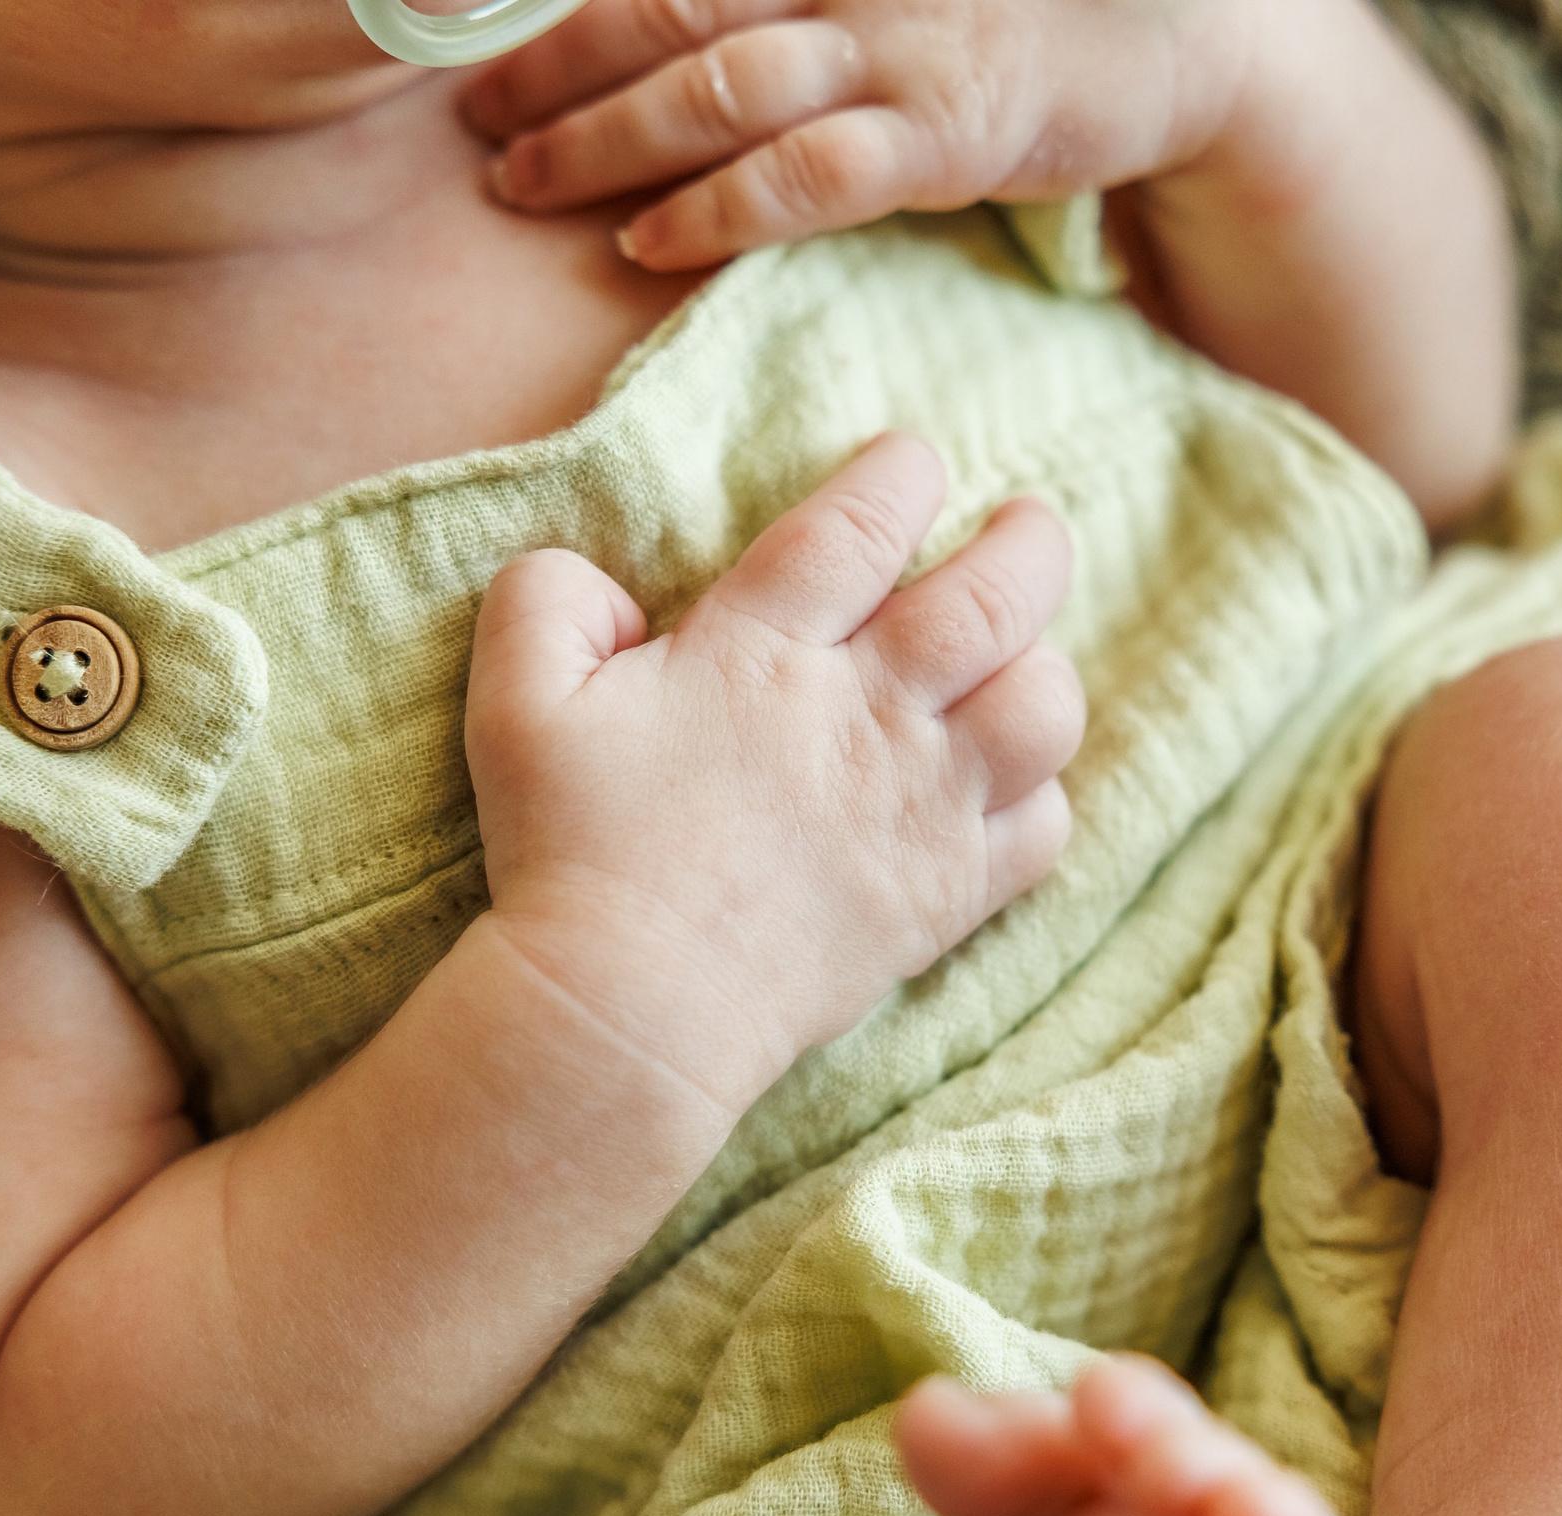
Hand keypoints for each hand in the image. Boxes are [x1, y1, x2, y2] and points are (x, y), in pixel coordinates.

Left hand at [460, 0, 1282, 268]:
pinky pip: (814, 172)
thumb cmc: (1011, 15)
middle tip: (468, 118)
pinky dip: (723, 207)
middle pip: (665, 7)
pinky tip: (652, 241)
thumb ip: (786, 13)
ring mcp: (899, 50)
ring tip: (521, 182)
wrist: (1177, 31)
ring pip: (720, 84)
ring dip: (607, 136)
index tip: (465, 40)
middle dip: (553, 64)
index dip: (563, 4)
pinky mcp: (950, 132)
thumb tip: (677, 37)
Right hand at [465, 433, 1082, 1112]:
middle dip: (1029, 543)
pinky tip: (1013, 782)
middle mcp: (864, 713)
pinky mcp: (945, 895)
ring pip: (1044, 707)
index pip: (862, 525)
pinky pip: (1042, 827)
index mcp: (763, 649)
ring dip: (1046, 665)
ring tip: (1023, 653)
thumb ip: (546, 602)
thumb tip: (599, 579)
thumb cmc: (569, 851)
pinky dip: (1043, 793)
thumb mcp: (516, 701)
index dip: (902, 473)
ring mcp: (920, 806)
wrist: (634, 1008)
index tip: (913, 461)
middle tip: (1030, 522)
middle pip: (994, 598)